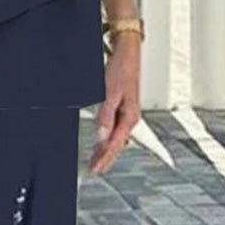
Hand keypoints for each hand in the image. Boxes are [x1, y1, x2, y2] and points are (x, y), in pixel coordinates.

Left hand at [88, 35, 140, 173]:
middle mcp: (130, 117)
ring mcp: (127, 114)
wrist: (127, 53)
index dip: (105, 158)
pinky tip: (103, 144)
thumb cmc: (121, 69)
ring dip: (106, 151)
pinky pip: (116, 130)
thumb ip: (106, 116)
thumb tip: (102, 136)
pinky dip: (108, 140)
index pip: (116, 144)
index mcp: (130, 116)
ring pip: (117, 139)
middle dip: (106, 159)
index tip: (95, 169)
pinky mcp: (123, 109)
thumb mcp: (111, 93)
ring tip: (96, 162)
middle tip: (94, 171)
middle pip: (117, 145)